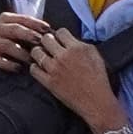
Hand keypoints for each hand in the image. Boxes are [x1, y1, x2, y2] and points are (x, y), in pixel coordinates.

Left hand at [0, 14, 124, 133]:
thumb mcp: (96, 56)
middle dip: (47, 41)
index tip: (59, 40)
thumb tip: (70, 40)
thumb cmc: (98, 80)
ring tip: (43, 57)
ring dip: (39, 53)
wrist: (96, 102)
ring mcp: (55, 69)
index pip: (60, 31)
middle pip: (45, 39)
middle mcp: (64, 56)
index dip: (59, 35)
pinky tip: (41, 69)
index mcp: (77, 48)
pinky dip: (35, 67)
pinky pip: (34, 69)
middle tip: (49, 47)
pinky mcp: (49, 82)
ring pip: (36, 52)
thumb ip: (81, 45)